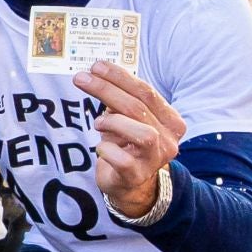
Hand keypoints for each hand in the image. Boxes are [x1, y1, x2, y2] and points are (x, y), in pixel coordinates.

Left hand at [73, 61, 186, 218]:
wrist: (129, 184)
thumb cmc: (127, 144)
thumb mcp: (127, 118)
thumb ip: (120, 99)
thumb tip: (97, 73)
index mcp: (170, 120)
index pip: (147, 92)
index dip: (121, 77)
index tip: (96, 66)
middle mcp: (169, 140)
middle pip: (139, 108)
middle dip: (107, 90)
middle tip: (81, 79)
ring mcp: (156, 160)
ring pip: (143, 133)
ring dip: (114, 122)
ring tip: (99, 123)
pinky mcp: (137, 176)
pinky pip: (123, 159)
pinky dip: (106, 149)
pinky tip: (100, 147)